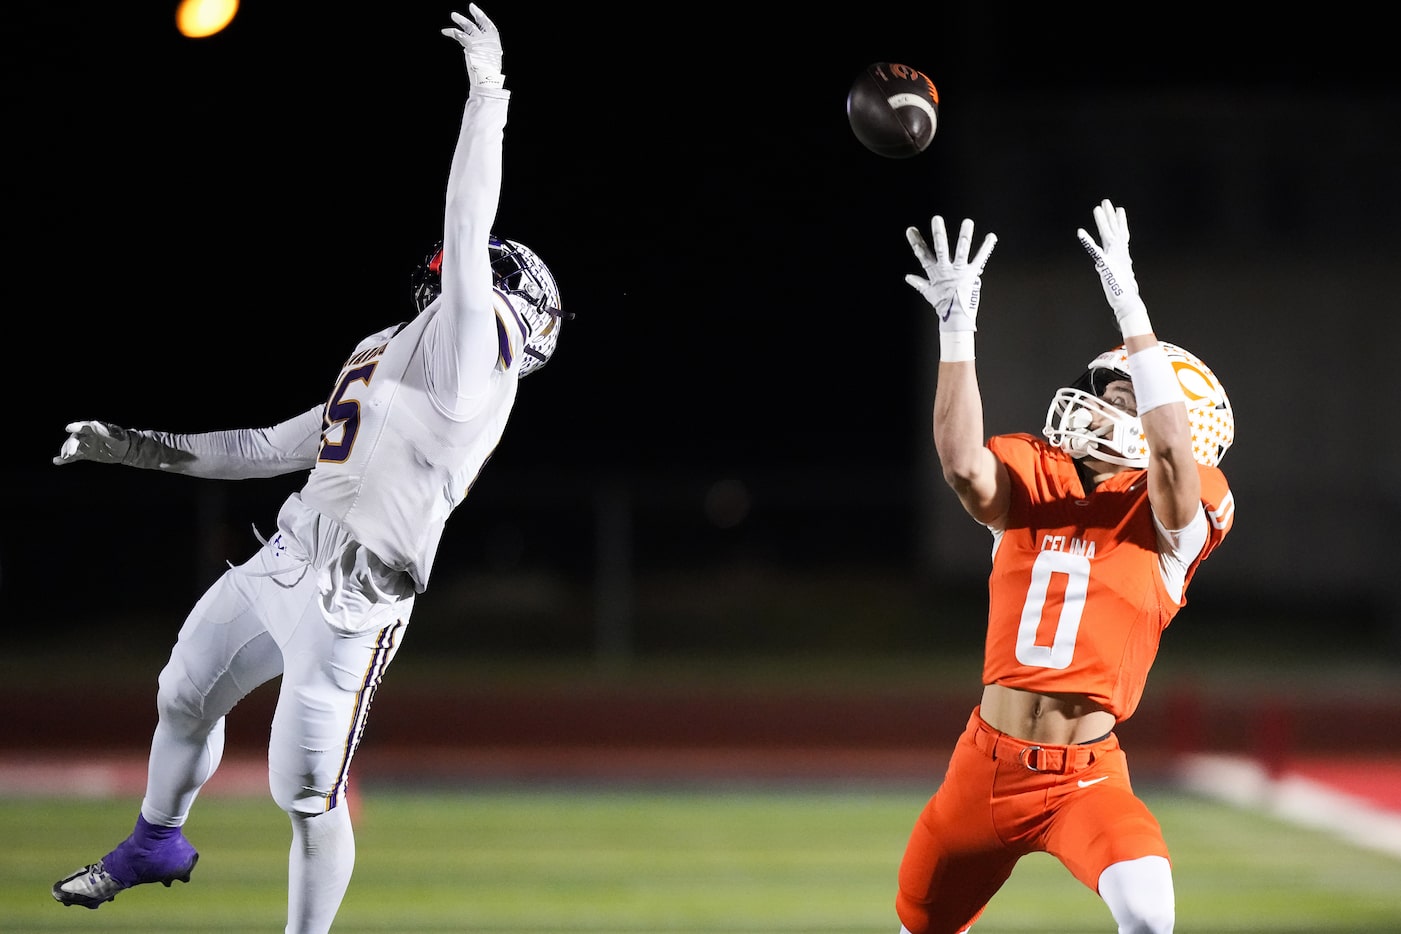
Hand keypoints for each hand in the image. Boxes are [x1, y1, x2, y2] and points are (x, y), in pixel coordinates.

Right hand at [53, 420, 130, 465]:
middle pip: (75, 438)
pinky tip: (56, 461)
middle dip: (71, 444)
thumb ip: (104, 431)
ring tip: (65, 458)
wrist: (125, 450)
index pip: (83, 426)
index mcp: (94, 428)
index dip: (75, 426)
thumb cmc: (121, 441)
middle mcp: (87, 435)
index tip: (68, 428)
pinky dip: (66, 459)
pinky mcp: (85, 453)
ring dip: (67, 451)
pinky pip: (74, 456)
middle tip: (70, 453)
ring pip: (72, 447)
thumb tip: (94, 423)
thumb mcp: (115, 437)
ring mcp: (85, 444)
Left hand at [442, 4, 504, 89]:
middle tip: (470, 6)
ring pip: (469, 27)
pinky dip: (452, 33)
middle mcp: (489, 41)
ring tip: (453, 15)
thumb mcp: (490, 62)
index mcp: (495, 44)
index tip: (476, 11)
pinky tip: (445, 31)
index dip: (483, 18)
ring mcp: (480, 42)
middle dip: (476, 14)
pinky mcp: (471, 45)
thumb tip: (479, 51)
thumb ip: (485, 53)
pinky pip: (460, 35)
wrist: (487, 82)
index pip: (490, 27)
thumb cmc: (487, 76)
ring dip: (461, 20)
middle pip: (482, 23)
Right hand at [904, 216, 996, 332]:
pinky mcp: (972, 274)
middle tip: (936, 219)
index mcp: (935, 273)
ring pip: (962, 251)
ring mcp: (960, 271)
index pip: (922, 255)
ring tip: (967, 222)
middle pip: (941, 249)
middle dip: (938, 234)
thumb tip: (908, 277)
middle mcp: (947, 270)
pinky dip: (986, 247)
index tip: (911, 230)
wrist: (956, 318)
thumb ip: (919, 283)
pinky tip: (992, 236)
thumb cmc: (943, 306)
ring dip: (964, 236)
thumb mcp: (929, 293)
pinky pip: (980, 258)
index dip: (916, 242)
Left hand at [1076, 199, 1151, 336]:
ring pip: (1107, 234)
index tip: (1119, 210)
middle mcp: (1118, 253)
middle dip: (1110, 215)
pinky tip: (1080, 232)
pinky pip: (1094, 250)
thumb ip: (1116, 270)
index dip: (1120, 222)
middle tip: (1106, 201)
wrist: (1128, 301)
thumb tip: (1113, 270)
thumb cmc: (1124, 292)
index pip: (1122, 234)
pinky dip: (1087, 241)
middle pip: (1114, 229)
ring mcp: (1113, 257)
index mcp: (1122, 255)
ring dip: (1102, 221)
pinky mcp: (1105, 264)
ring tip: (1097, 208)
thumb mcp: (1121, 277)